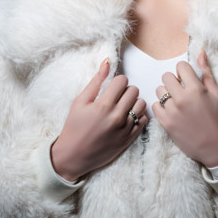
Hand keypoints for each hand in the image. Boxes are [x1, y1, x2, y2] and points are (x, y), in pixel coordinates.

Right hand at [51, 59, 147, 180]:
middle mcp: (117, 116)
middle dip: (125, 91)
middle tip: (116, 98)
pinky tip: (126, 118)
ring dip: (133, 103)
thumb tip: (107, 61)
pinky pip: (144, 120)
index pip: (123, 81)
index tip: (111, 88)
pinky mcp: (130, 139)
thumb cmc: (74, 127)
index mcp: (103, 105)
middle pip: (134, 91)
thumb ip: (96, 81)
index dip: (117, 82)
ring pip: (141, 104)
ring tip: (122, 107)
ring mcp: (125, 129)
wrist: (74, 155)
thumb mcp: (80, 102)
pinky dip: (138, 116)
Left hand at [152, 48, 217, 167]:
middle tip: (181, 90)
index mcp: (196, 90)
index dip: (184, 72)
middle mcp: (182, 99)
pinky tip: (171, 111)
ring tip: (176, 102)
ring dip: (166, 93)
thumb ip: (207, 73)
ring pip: (159, 91)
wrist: (217, 147)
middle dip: (174, 81)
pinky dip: (162, 107)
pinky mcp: (166, 124)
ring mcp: (172, 112)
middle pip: (166, 77)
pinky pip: (155, 106)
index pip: (180, 67)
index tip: (188, 79)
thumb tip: (200, 52)